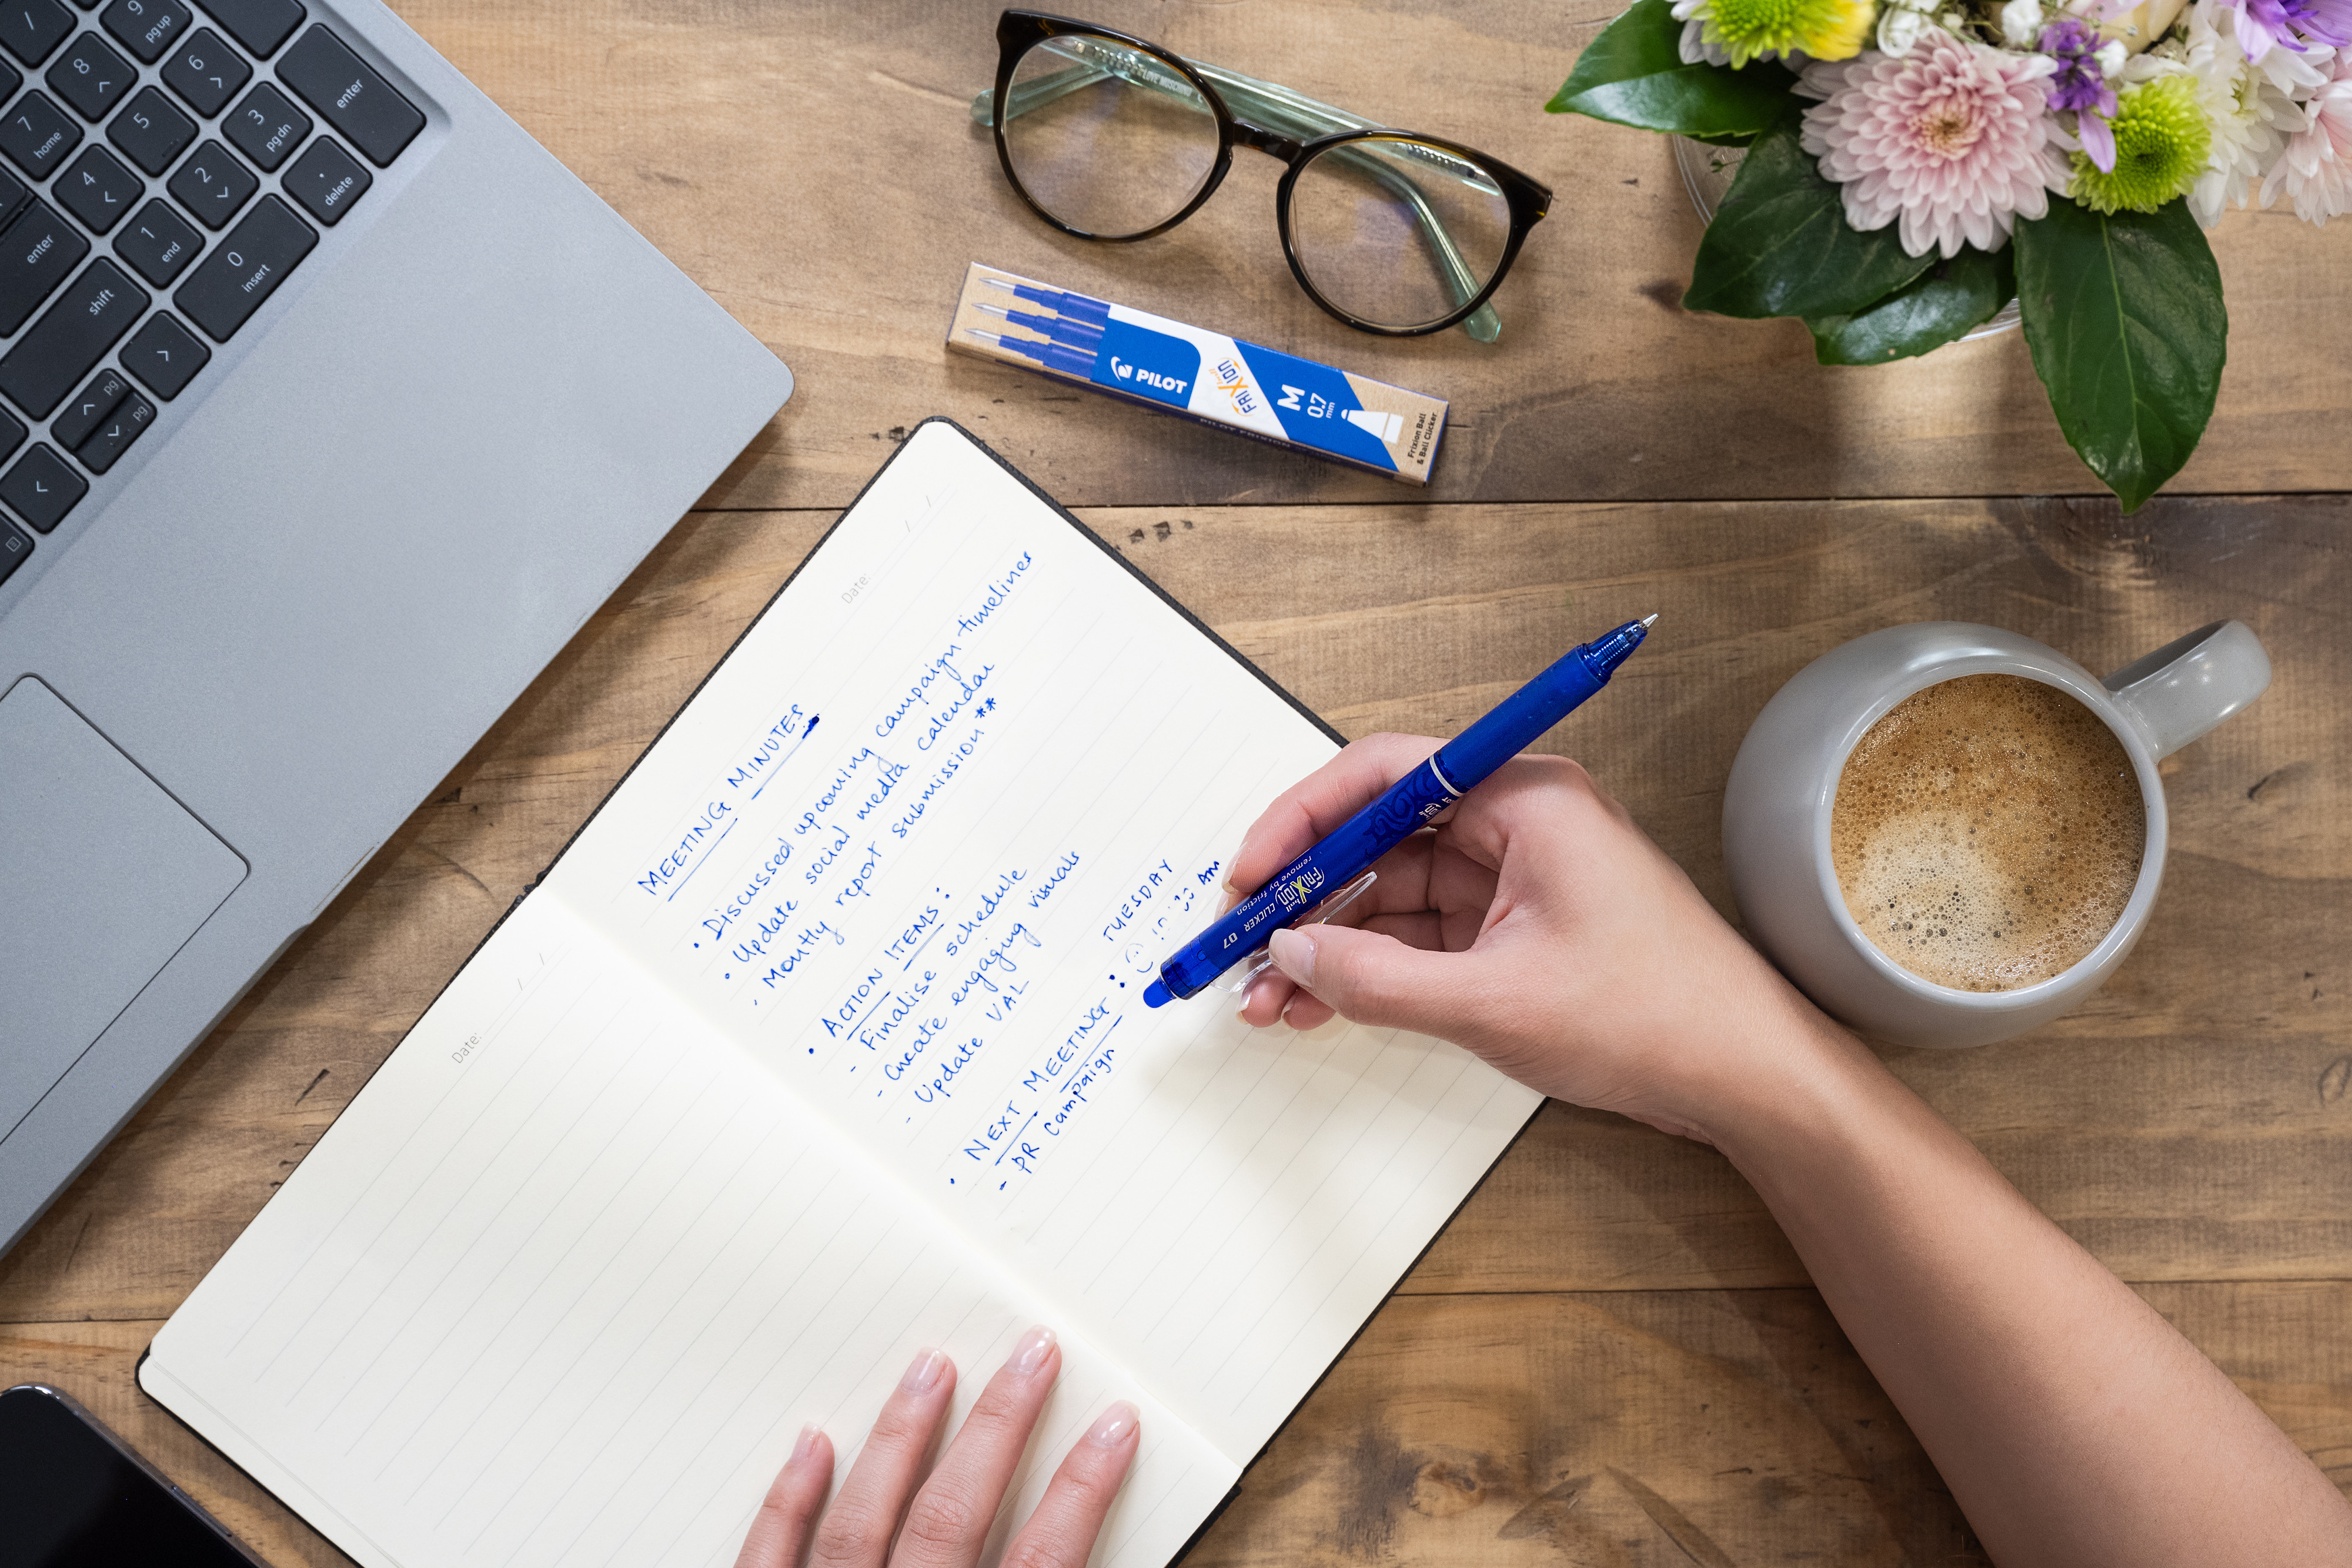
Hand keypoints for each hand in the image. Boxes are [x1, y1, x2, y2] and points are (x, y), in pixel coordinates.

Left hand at [734, 1327, 1138, 1567]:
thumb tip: (1110, 1551)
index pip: (1043, 1559)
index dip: (1083, 1489)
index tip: (1117, 1424)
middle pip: (954, 1517)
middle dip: (1000, 1428)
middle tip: (1033, 1353)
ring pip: (862, 1521)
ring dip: (901, 1438)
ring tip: (933, 1365)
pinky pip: (770, 1557)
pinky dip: (789, 1500)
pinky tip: (812, 1442)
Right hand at [1229, 734, 1833, 1142]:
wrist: (1746, 1078)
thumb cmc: (1656, 1017)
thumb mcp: (1494, 1003)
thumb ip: (1378, 978)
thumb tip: (1291, 952)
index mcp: (1524, 799)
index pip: (1383, 774)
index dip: (1303, 819)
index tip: (1251, 873)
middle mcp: (1515, 822)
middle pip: (1377, 835)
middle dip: (1304, 896)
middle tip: (1239, 944)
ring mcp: (1514, 878)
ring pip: (1390, 894)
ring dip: (1327, 944)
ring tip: (1266, 1000)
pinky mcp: (1514, 929)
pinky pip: (1419, 936)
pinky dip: (1369, 969)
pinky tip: (1317, 1006)